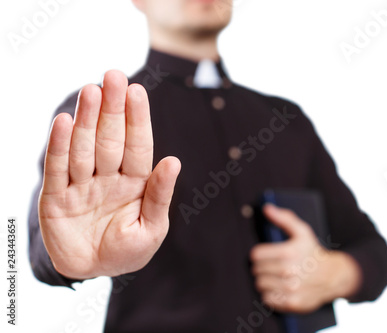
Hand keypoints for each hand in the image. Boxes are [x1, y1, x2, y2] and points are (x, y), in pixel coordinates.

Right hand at [38, 70, 180, 279]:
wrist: (95, 272)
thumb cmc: (128, 250)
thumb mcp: (152, 228)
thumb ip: (159, 195)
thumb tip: (174, 161)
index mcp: (135, 181)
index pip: (137, 145)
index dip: (137, 119)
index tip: (137, 91)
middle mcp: (108, 176)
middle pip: (110, 138)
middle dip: (112, 109)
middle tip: (113, 76)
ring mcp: (81, 184)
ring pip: (84, 147)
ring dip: (87, 120)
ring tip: (91, 91)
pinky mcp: (56, 198)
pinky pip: (58, 169)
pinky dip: (60, 147)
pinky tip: (64, 122)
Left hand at [250, 204, 361, 313]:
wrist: (333, 276)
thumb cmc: (313, 252)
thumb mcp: (302, 232)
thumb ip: (284, 218)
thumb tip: (266, 208)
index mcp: (288, 252)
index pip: (256, 255)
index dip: (259, 254)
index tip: (265, 255)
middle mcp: (288, 271)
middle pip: (256, 270)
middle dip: (262, 267)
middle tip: (271, 266)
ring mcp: (290, 289)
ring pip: (260, 285)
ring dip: (264, 281)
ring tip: (274, 277)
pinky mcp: (292, 303)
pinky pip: (267, 299)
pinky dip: (270, 295)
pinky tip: (279, 288)